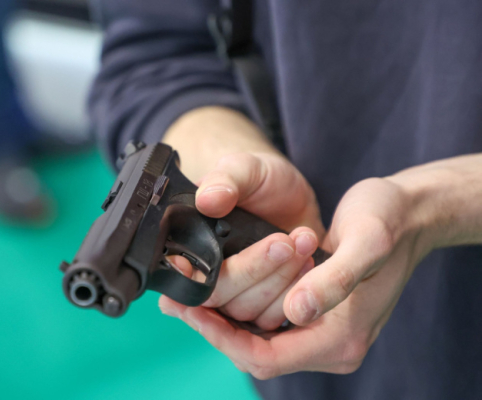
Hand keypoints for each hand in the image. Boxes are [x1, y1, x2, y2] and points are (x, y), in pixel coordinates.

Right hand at [160, 148, 325, 331]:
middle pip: (216, 296)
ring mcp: (235, 294)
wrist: (292, 195)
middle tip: (284, 242)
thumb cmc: (262, 179)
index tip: (226, 261)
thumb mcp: (245, 168)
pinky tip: (308, 261)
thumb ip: (225, 179)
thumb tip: (207, 201)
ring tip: (304, 242)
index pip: (180, 275)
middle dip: (253, 270)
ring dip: (279, 280)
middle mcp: (205, 275)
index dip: (196, 278)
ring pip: (247, 310)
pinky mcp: (263, 303)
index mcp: (186, 245)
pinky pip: (272, 318)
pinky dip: (293, 293)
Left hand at [160, 177, 431, 378]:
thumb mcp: (366, 242)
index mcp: (341, 338)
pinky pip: (266, 325)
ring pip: (256, 340)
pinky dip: (238, 309)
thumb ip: (335, 280)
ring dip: (221, 318)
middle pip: (255, 352)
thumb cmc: (388, 220)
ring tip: (186, 294)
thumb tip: (296, 310)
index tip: (189, 309)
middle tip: (175, 301)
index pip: (265, 357)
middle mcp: (330, 345)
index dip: (221, 337)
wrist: (409, 213)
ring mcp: (321, 332)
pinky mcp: (314, 315)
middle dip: (213, 328)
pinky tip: (217, 287)